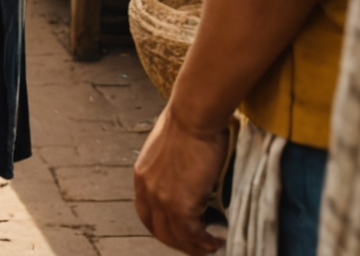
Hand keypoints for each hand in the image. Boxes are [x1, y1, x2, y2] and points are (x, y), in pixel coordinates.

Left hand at [134, 108, 228, 255]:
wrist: (194, 116)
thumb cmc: (190, 123)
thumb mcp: (170, 148)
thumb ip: (172, 166)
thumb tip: (190, 176)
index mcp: (142, 175)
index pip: (146, 212)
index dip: (163, 226)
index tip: (180, 232)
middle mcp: (146, 189)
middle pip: (157, 229)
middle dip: (178, 242)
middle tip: (198, 245)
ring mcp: (161, 198)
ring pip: (174, 236)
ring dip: (193, 246)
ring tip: (211, 246)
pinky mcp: (179, 204)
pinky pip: (191, 234)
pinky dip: (204, 242)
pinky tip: (216, 240)